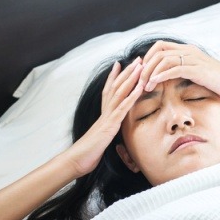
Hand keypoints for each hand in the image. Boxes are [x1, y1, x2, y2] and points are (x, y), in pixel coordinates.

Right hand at [61, 58, 143, 175]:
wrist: (78, 160)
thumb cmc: (89, 151)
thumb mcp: (101, 138)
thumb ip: (106, 130)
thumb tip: (109, 128)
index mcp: (103, 113)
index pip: (109, 90)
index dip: (115, 76)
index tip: (121, 63)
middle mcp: (105, 111)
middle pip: (117, 86)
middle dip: (128, 72)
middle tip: (138, 58)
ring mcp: (107, 116)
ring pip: (120, 92)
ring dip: (131, 78)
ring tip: (141, 65)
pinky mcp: (110, 124)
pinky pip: (123, 107)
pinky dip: (132, 95)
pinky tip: (140, 87)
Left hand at [138, 41, 219, 99]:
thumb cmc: (218, 82)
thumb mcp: (197, 74)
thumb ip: (183, 72)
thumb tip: (165, 79)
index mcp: (188, 50)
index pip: (160, 46)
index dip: (148, 56)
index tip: (142, 72)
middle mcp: (189, 51)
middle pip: (158, 52)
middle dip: (145, 66)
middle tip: (139, 81)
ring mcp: (194, 59)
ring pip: (164, 59)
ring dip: (150, 72)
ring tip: (144, 85)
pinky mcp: (198, 70)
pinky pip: (174, 69)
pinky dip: (161, 75)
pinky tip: (154, 83)